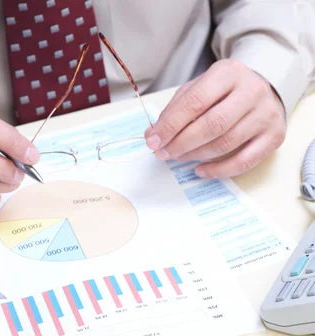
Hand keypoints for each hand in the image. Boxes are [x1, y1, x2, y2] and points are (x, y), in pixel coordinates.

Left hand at [144, 59, 285, 178]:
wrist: (265, 88)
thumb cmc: (224, 91)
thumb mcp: (198, 88)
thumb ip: (175, 109)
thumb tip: (153, 135)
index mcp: (228, 73)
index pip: (195, 102)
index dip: (171, 125)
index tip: (153, 141)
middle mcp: (252, 91)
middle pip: (212, 125)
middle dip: (181, 143)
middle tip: (163, 153)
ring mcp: (267, 114)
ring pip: (226, 143)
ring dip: (196, 155)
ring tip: (178, 157)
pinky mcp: (275, 136)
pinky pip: (244, 161)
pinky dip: (219, 170)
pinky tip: (200, 170)